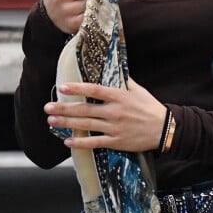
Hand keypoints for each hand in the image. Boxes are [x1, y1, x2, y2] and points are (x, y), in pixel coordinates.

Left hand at [44, 76, 166, 152]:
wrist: (165, 129)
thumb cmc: (150, 107)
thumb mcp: (139, 90)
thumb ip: (124, 81)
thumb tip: (112, 69)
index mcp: (120, 97)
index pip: (95, 90)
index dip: (77, 89)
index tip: (62, 87)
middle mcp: (115, 112)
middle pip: (85, 109)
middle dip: (64, 108)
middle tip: (47, 107)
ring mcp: (115, 128)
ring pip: (86, 125)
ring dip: (67, 124)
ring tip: (52, 121)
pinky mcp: (116, 141)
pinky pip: (95, 142)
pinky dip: (81, 143)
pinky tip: (68, 142)